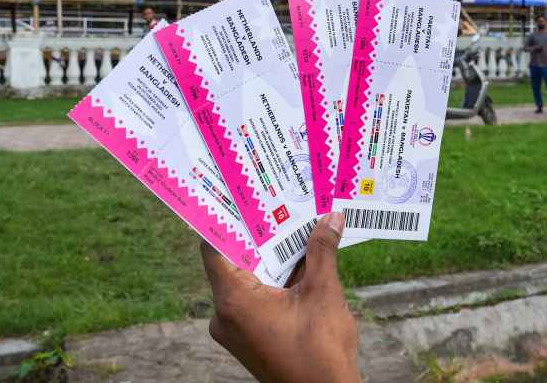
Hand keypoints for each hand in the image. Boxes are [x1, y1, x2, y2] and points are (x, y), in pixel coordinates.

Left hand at [201, 212, 360, 382]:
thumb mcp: (323, 292)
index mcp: (234, 301)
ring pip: (251, 277)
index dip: (227, 219)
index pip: (216, 247)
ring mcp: (237, 327)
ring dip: (274, 255)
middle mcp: (226, 315)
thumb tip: (330, 217)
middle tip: (276, 200)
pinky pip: (258, 295)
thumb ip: (321, 251)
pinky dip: (277, 277)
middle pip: (237, 260)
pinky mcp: (251, 335)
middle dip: (263, 232)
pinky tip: (302, 257)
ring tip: (296, 223)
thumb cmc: (321, 351)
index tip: (239, 194)